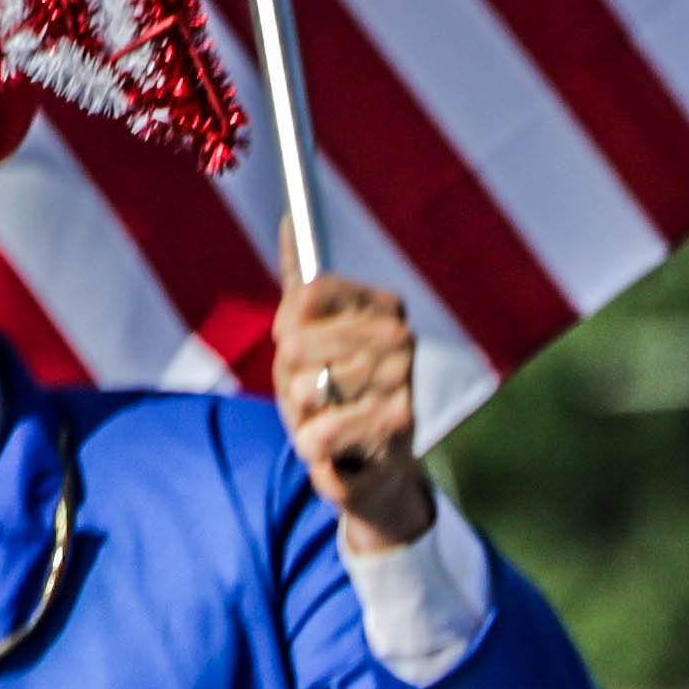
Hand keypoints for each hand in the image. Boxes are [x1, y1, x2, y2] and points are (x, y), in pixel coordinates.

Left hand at [274, 275, 435, 553]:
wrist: (376, 470)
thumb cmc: (339, 394)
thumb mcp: (313, 336)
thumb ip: (300, 281)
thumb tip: (288, 218)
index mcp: (383, 306)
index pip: (306, 293)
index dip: (286, 326)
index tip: (295, 343)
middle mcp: (400, 338)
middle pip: (296, 344)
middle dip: (290, 379)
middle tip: (316, 394)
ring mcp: (401, 384)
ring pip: (305, 390)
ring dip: (302, 416)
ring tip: (330, 420)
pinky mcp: (395, 431)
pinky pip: (316, 434)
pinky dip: (314, 448)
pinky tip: (340, 449)